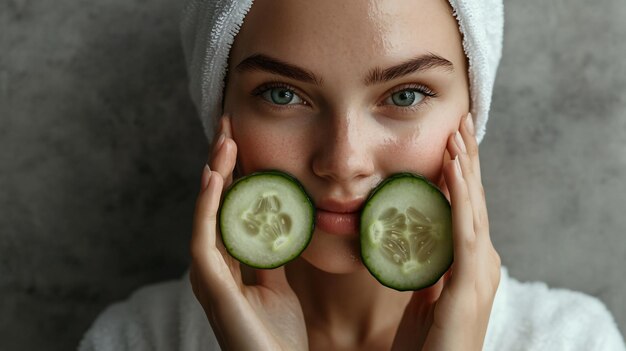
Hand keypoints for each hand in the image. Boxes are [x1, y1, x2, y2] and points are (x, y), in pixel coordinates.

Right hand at [189, 115, 307, 350]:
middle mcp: (213, 264)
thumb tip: (279, 227)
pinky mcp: (210, 287)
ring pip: (206, 214)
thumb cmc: (277, 336)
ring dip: (214, 174)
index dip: (234, 173)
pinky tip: (215, 178)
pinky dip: (207, 206)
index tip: (243, 139)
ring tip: (224, 140)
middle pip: (214, 203)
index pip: (228, 207)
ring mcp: (208, 274)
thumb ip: (271, 258)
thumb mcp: (278, 286)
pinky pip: (205, 239)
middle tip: (228, 125)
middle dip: (220, 163)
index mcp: (229, 262)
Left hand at [392, 113, 500, 350]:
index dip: (460, 174)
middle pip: (475, 202)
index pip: (465, 209)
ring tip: (458, 132)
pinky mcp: (469, 288)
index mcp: (469, 265)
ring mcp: (479, 275)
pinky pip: (463, 233)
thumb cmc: (426, 346)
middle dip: (468, 160)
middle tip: (460, 121)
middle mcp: (481, 264)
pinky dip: (460, 198)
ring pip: (473, 209)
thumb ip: (425, 269)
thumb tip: (412, 242)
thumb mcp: (424, 297)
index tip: (450, 141)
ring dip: (465, 169)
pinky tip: (453, 170)